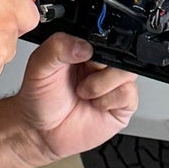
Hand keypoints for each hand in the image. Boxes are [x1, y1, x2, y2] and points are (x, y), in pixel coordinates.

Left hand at [13, 32, 138, 161]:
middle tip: (83, 74)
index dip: (98, 43)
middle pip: (121, 52)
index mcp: (84, 49)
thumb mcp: (39, 66)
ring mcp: (112, 84)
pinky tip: (95, 104)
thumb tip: (83, 45)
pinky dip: (109, 100)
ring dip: (102, 84)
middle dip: (100, 65)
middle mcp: (101, 65)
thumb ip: (57, 48)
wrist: (41, 132)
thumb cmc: (41, 98)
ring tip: (84, 92)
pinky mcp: (121, 105)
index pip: (104, 35)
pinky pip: (129, 94)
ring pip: (128, 73)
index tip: (84, 54)